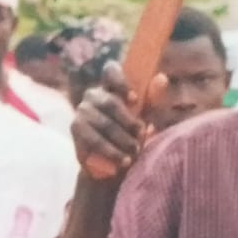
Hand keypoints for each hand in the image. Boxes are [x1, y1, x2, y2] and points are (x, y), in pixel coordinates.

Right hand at [75, 63, 158, 182]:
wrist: (114, 166)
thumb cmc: (133, 136)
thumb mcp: (149, 118)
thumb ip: (155, 99)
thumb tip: (161, 78)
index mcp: (112, 86)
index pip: (111, 71)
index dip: (121, 82)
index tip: (135, 100)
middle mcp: (93, 95)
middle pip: (110, 102)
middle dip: (128, 122)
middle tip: (142, 135)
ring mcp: (82, 112)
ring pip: (104, 124)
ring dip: (122, 140)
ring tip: (134, 153)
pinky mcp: (76, 130)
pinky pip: (94, 140)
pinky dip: (111, 152)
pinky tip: (122, 161)